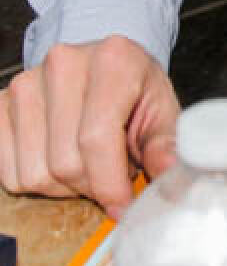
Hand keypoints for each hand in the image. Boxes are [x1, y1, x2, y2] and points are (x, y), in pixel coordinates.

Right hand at [0, 36, 179, 214]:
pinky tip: (59, 158)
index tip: (122, 205)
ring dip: (64, 186)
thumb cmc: (136, 90)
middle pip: (64, 163)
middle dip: (93, 184)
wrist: (106, 65)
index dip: (109, 183)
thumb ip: (166, 145)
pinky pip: (9, 174)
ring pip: (34, 174)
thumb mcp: (163, 110)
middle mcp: (63, 64)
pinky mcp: (1, 105)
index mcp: (113, 60)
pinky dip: (36, 181)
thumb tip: (170, 174)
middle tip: (112, 171)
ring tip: (88, 161)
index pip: (96, 139)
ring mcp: (26, 84)